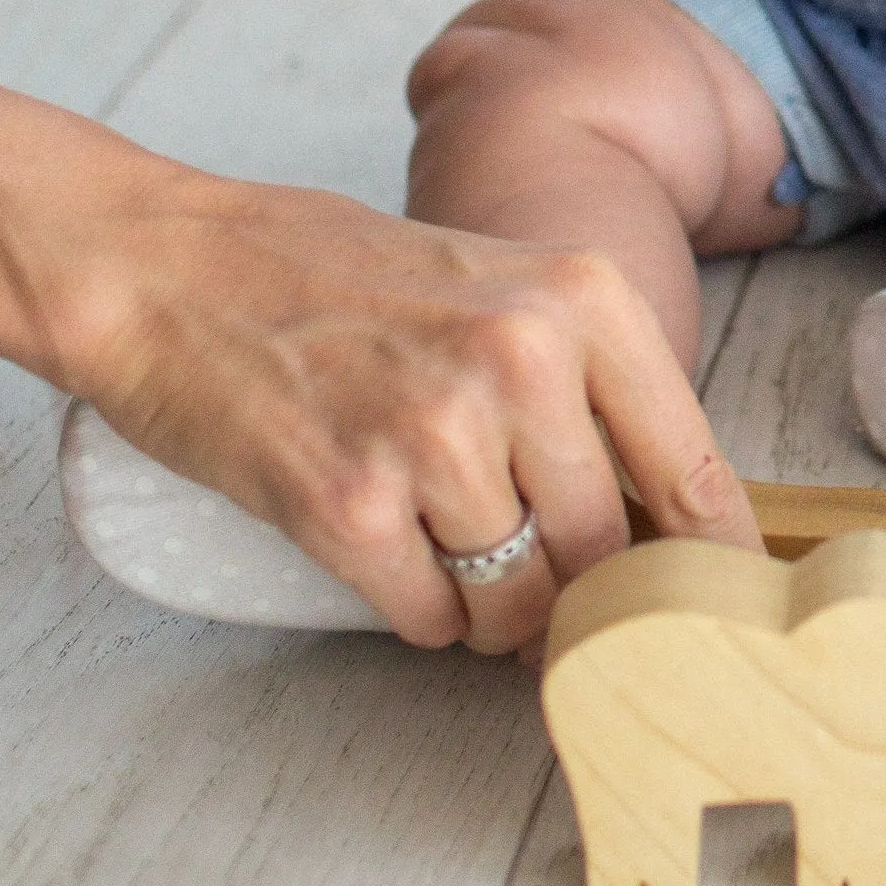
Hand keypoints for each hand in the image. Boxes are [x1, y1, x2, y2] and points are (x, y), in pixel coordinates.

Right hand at [57, 169, 757, 655]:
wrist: (171, 267)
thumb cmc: (335, 279)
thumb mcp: (499, 287)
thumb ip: (585, 384)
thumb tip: (664, 520)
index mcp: (582, 299)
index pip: (693, 470)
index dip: (710, 560)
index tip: (714, 609)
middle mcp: (523, 360)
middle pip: (605, 551)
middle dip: (573, 587)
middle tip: (530, 573)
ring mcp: (436, 434)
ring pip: (520, 601)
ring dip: (489, 607)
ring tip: (442, 544)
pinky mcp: (350, 504)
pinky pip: (430, 618)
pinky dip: (417, 610)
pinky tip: (385, 548)